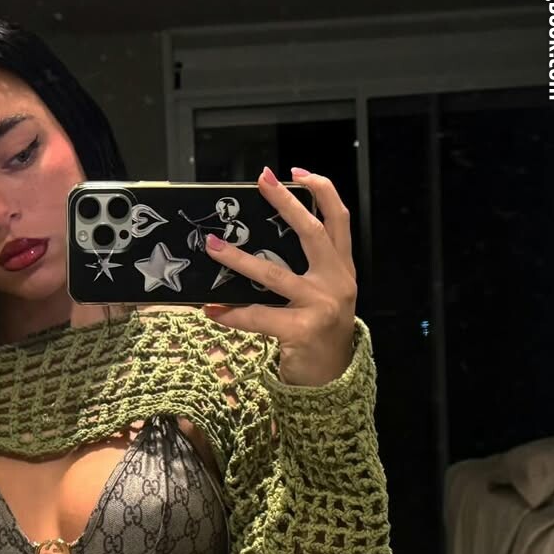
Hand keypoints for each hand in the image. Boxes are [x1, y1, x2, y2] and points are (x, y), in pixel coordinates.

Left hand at [203, 166, 356, 386]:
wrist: (331, 380)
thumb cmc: (318, 332)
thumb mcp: (321, 295)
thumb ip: (304, 270)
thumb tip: (256, 244)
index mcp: (342, 268)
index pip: (338, 219)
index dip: (321, 190)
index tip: (295, 172)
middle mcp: (337, 282)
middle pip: (313, 232)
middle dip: (286, 203)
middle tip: (262, 180)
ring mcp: (321, 306)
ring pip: (274, 274)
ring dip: (238, 259)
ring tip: (213, 247)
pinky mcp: (302, 330)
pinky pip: (259, 316)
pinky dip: (233, 313)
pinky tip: (212, 309)